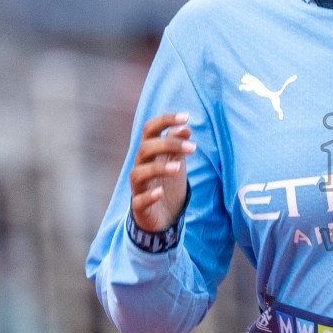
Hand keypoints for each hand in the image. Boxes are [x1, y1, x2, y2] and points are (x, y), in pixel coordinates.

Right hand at [130, 112, 193, 231]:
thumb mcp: (175, 161)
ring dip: (158, 168)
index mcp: (150, 152)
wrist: (162, 215)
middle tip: (194, 148)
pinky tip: (160, 192)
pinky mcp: (139, 206)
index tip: (186, 117)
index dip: (165, 120)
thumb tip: (185, 126)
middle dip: (168, 144)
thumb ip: (177, 144)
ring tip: (178, 168)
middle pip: (145, 148)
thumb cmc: (167, 183)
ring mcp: (138, 187)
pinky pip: (139, 200)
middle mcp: (140, 166)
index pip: (150, 129)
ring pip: (138, 173)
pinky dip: (148, 196)